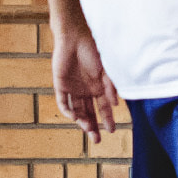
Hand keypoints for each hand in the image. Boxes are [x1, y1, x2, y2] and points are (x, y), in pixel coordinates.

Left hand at [52, 25, 117, 142]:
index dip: (107, 119)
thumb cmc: (93, 49)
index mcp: (98, 86)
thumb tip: (116, 104)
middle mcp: (86, 90)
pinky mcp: (61, 86)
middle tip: (97, 140)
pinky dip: (69, 111)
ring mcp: (73, 89)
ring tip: (88, 129)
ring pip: (77, 111)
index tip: (112, 130)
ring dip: (82, 121)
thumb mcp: (106, 68)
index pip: (103, 108)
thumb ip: (110, 86)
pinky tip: (75, 117)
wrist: (74, 37)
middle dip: (93, 127)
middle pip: (90, 113)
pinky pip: (64, 102)